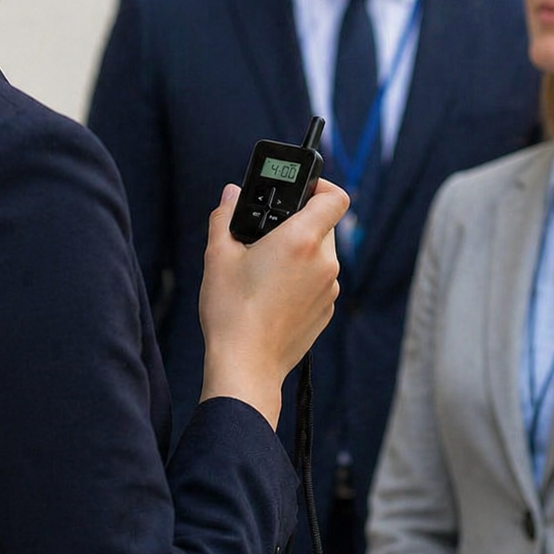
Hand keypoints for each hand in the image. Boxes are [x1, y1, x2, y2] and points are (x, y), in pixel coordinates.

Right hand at [198, 178, 346, 428]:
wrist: (245, 366)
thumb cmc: (231, 311)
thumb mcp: (218, 255)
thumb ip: (226, 215)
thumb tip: (231, 193)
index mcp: (302, 240)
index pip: (335, 197)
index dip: (321, 186)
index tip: (301, 190)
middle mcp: (324, 262)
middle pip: (323, 225)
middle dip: (298, 224)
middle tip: (266, 235)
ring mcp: (329, 289)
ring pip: (320, 255)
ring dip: (300, 253)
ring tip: (264, 269)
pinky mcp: (326, 311)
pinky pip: (319, 281)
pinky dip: (302, 279)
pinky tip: (272, 295)